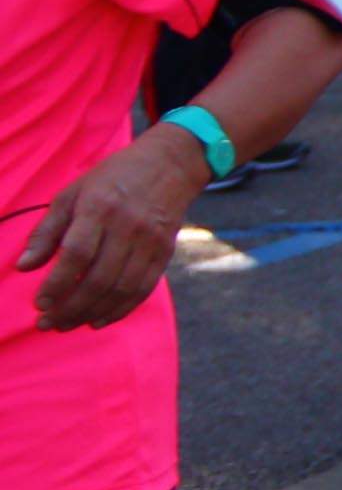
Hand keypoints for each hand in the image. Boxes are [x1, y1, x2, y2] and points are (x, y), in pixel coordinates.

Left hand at [21, 126, 198, 330]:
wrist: (170, 165)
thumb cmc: (112, 178)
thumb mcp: (71, 194)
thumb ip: (47, 231)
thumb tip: (23, 267)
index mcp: (99, 208)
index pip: (77, 254)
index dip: (56, 283)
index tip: (39, 304)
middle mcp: (127, 227)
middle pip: (99, 278)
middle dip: (70, 307)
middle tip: (48, 324)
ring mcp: (150, 242)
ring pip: (121, 289)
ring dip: (92, 313)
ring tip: (68, 324)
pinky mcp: (164, 252)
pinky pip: (143, 289)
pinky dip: (120, 309)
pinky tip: (99, 319)